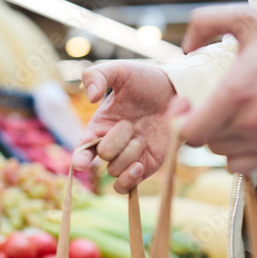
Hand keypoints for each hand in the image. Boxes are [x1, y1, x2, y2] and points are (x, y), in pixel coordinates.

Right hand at [72, 61, 181, 193]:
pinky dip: (130, 180)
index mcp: (99, 126)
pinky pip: (128, 186)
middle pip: (104, 157)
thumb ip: (97, 75)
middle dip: (116, 141)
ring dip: (130, 154)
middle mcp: (111, 145)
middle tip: (131, 123)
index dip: (79, 158)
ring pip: (116, 171)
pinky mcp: (146, 167)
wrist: (177, 91)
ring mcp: (128, 157)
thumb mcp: (120, 71)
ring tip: (143, 137)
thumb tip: (91, 97)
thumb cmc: (146, 80)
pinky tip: (140, 165)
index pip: (82, 149)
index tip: (81, 163)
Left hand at [179, 4, 256, 172]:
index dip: (180, 120)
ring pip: (220, 152)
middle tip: (207, 105)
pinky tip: (240, 131)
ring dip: (217, 137)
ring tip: (227, 115)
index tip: (186, 104)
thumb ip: (206, 21)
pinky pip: (239, 165)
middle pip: (202, 142)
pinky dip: (235, 152)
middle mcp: (250, 123)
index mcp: (236, 93)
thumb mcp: (247, 18)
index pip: (190, 131)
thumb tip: (186, 48)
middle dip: (199, 124)